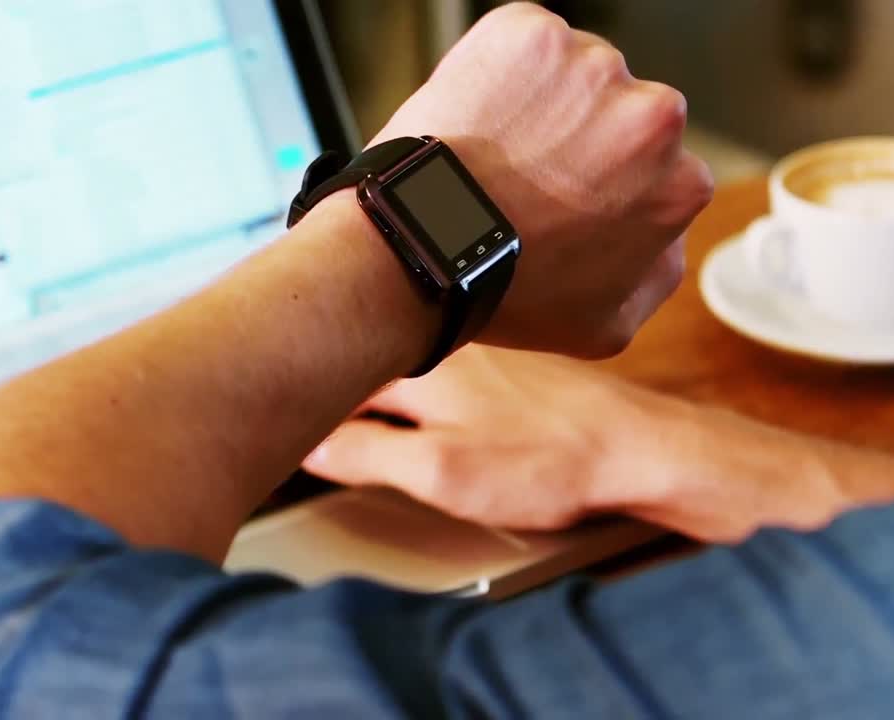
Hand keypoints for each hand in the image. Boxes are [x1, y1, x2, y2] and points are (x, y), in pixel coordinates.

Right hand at [302, 346, 852, 543]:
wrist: (642, 451)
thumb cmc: (551, 458)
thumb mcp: (442, 473)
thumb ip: (365, 454)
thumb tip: (304, 441)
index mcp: (421, 350)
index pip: (331, 349)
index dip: (287, 369)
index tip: (251, 388)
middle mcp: (445, 326)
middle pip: (358, 337)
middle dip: (319, 359)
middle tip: (275, 389)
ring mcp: (475, 333)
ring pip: (394, 340)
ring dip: (360, 358)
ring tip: (324, 388)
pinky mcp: (499, 349)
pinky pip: (427, 349)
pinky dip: (400, 363)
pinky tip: (398, 393)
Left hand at [372, 3, 713, 357]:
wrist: (419, 253)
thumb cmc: (503, 294)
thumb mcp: (606, 324)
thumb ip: (658, 275)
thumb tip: (668, 240)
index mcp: (680, 183)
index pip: (655, 165)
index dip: (604, 178)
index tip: (564, 194)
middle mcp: (653, 114)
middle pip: (619, 109)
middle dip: (579, 134)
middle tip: (522, 176)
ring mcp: (590, 66)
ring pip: (570, 72)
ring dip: (537, 101)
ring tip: (490, 154)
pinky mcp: (529, 34)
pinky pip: (520, 40)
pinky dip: (496, 68)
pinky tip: (472, 119)